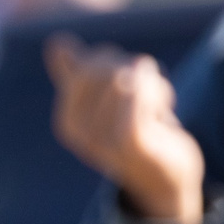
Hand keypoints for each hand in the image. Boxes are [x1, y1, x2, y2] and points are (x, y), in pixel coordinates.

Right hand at [46, 33, 205, 223]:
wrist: (167, 180)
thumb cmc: (138, 135)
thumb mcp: (108, 102)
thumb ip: (80, 74)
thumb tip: (56, 42)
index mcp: (68, 122)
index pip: (84, 66)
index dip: (112, 61)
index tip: (129, 81)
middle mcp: (79, 132)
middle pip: (105, 69)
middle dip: (132, 68)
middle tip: (149, 90)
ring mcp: (103, 139)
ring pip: (126, 79)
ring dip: (152, 84)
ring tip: (159, 103)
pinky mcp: (132, 141)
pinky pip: (137, 95)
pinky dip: (156, 93)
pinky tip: (165, 108)